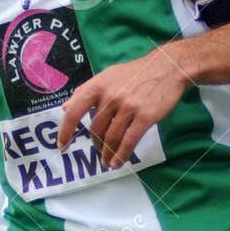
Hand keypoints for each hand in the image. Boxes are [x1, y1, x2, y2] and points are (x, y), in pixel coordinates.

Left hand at [58, 43, 189, 169]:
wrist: (167, 67)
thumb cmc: (136, 73)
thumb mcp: (108, 76)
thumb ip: (86, 92)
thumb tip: (65, 107)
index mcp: (98, 85)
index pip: (74, 111)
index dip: (65, 131)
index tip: (62, 145)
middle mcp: (110, 96)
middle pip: (95, 129)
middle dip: (96, 145)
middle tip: (99, 152)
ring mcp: (128, 107)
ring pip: (111, 138)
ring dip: (107, 154)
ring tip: (108, 162)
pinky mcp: (144, 117)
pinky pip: (128, 141)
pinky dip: (121, 155)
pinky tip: (118, 163)